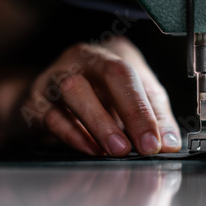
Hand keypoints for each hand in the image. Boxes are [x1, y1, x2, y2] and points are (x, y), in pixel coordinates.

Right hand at [17, 37, 180, 155]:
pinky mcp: (35, 102)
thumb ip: (154, 118)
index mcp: (111, 56)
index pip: (132, 75)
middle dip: (132, 111)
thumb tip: (170, 142)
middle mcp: (83, 59)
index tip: (156, 142)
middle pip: (110, 74)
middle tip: (143, 146)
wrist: (46, 99)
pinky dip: (73, 135)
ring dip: (100, 124)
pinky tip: (91, 149)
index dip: (145, 110)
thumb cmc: (97, 96)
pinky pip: (51, 116)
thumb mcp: (132, 100)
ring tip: (117, 150)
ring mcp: (55, 77)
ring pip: (74, 91)